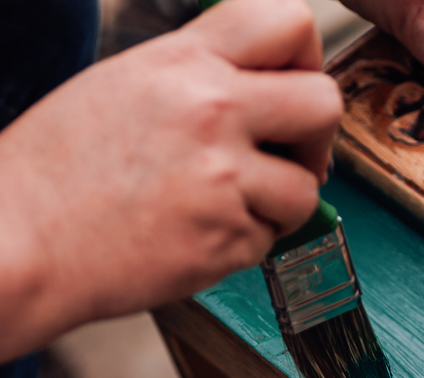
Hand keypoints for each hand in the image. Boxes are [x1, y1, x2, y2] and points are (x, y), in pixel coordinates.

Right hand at [0, 0, 341, 361]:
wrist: (21, 240)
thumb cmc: (59, 170)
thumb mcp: (126, 85)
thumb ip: (199, 76)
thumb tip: (264, 86)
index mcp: (184, 62)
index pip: (290, 22)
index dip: (306, 58)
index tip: (293, 89)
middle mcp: (211, 110)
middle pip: (325, 103)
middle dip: (316, 136)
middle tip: (288, 156)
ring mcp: (223, 177)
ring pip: (306, 187)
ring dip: (280, 202)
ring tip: (228, 205)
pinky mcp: (228, 237)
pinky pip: (272, 238)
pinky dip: (246, 241)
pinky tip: (199, 232)